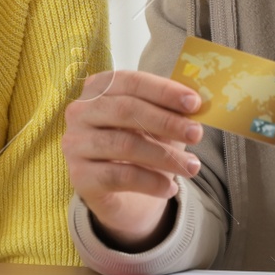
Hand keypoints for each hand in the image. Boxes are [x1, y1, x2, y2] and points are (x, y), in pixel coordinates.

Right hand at [62, 70, 203, 250]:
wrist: (121, 192)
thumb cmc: (141, 144)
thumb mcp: (158, 123)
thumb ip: (172, 110)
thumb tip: (200, 104)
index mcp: (99, 87)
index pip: (131, 81)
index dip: (164, 91)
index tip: (195, 103)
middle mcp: (80, 111)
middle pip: (126, 110)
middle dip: (166, 122)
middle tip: (197, 134)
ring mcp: (75, 143)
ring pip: (124, 144)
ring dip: (164, 156)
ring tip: (192, 166)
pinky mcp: (78, 175)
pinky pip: (119, 176)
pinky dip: (150, 182)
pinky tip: (170, 188)